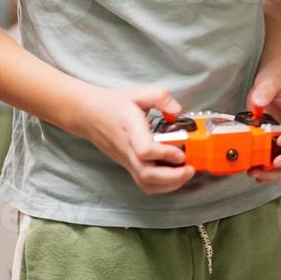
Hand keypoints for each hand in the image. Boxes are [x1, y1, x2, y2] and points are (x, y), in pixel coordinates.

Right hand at [70, 85, 194, 194]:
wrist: (89, 115)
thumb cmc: (114, 104)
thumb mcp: (138, 93)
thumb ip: (160, 97)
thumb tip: (177, 111)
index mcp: (130, 129)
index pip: (144, 150)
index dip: (164, 154)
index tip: (180, 152)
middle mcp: (127, 149)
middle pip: (146, 174)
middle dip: (173, 176)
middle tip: (190, 168)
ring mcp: (126, 160)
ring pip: (145, 183)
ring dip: (169, 184)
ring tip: (185, 174)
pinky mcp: (127, 166)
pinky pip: (143, 183)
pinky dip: (161, 186)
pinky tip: (174, 177)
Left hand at [246, 69, 280, 181]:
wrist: (271, 85)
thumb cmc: (276, 83)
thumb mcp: (271, 81)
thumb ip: (265, 90)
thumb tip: (258, 102)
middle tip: (276, 161)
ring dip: (276, 173)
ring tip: (258, 172)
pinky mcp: (276, 149)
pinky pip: (277, 167)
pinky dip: (268, 174)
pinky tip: (256, 174)